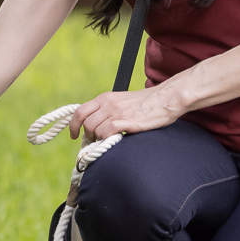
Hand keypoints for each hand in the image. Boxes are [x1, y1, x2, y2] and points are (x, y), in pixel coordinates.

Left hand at [68, 86, 183, 142]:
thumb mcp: (122, 101)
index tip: (75, 136)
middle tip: (96, 142)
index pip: (80, 111)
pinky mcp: (127, 121)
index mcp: (105, 98)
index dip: (74, 125)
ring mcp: (117, 112)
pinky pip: (107, 132)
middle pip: (86, 124)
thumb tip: (97, 125)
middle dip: (88, 136)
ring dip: (99, 139)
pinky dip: (107, 140)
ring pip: (95, 129)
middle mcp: (108, 104)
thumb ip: (109, 110)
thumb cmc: (147, 103)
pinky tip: (116, 141)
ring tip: (109, 142)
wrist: (166, 98)